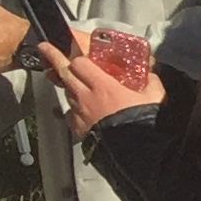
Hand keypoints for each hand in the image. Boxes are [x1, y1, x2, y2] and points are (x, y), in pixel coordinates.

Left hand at [37, 33, 163, 134]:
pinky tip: (81, 111)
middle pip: (63, 72)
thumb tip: (150, 75)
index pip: (80, 63)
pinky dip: (74, 110)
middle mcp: (86, 97)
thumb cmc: (143, 122)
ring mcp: (79, 113)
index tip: (69, 48)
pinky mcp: (79, 129)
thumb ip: (150, 82)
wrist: (136, 152)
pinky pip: (71, 114)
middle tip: (45, 48)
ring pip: (67, 93)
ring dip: (69, 86)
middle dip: (53, 58)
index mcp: (103, 85)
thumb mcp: (155, 97)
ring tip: (74, 84)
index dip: (76, 55)